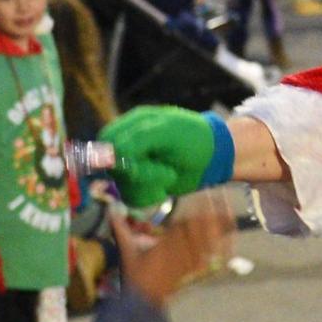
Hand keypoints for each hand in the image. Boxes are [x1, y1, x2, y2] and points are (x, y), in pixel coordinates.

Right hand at [101, 106, 235, 207]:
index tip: (138, 167)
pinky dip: (149, 195)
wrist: (215, 158)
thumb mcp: (167, 132)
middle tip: (165, 171)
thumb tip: (113, 154)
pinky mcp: (141, 184)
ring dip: (148, 184)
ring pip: (121, 184)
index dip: (117, 157)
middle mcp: (129, 145)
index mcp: (132, 125)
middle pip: (113, 166)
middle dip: (140, 173)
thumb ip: (138, 138)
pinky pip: (131, 197)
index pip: (107, 141)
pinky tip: (166, 186)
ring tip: (169, 175)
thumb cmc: (194, 138)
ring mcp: (134, 165)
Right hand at [113, 191, 234, 308]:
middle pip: (200, 230)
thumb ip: (121, 230)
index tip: (205, 195)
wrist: (143, 303)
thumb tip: (111, 209)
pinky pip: (210, 259)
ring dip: (219, 228)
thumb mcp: (128, 252)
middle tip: (223, 198)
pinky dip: (221, 251)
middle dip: (212, 214)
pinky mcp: (193, 271)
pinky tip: (232, 243)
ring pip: (207, 242)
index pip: (184, 223)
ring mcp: (188, 262)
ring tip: (231, 214)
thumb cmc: (135, 276)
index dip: (196, 209)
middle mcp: (179, 251)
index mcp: (165, 244)